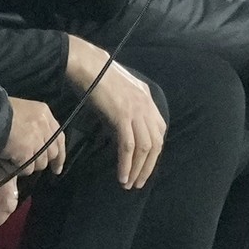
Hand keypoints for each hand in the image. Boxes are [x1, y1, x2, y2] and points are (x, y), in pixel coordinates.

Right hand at [1, 98, 65, 175]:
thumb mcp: (21, 110)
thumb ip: (32, 124)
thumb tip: (34, 142)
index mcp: (44, 112)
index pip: (59, 136)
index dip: (59, 154)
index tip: (57, 167)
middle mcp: (44, 126)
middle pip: (52, 152)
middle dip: (43, 162)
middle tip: (33, 166)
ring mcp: (37, 141)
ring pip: (40, 163)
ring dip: (27, 164)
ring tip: (12, 157)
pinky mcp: (28, 153)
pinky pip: (26, 169)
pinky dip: (16, 168)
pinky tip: (6, 160)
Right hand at [65, 36, 165, 188]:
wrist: (89, 65)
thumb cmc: (98, 78)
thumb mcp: (120, 95)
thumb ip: (126, 111)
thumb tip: (122, 131)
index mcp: (148, 100)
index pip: (159, 132)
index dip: (154, 153)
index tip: (144, 166)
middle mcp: (147, 107)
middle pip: (156, 145)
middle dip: (148, 167)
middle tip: (138, 183)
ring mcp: (137, 111)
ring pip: (144, 148)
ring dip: (138, 170)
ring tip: (129, 184)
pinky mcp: (123, 116)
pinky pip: (129, 146)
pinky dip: (127, 164)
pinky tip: (122, 176)